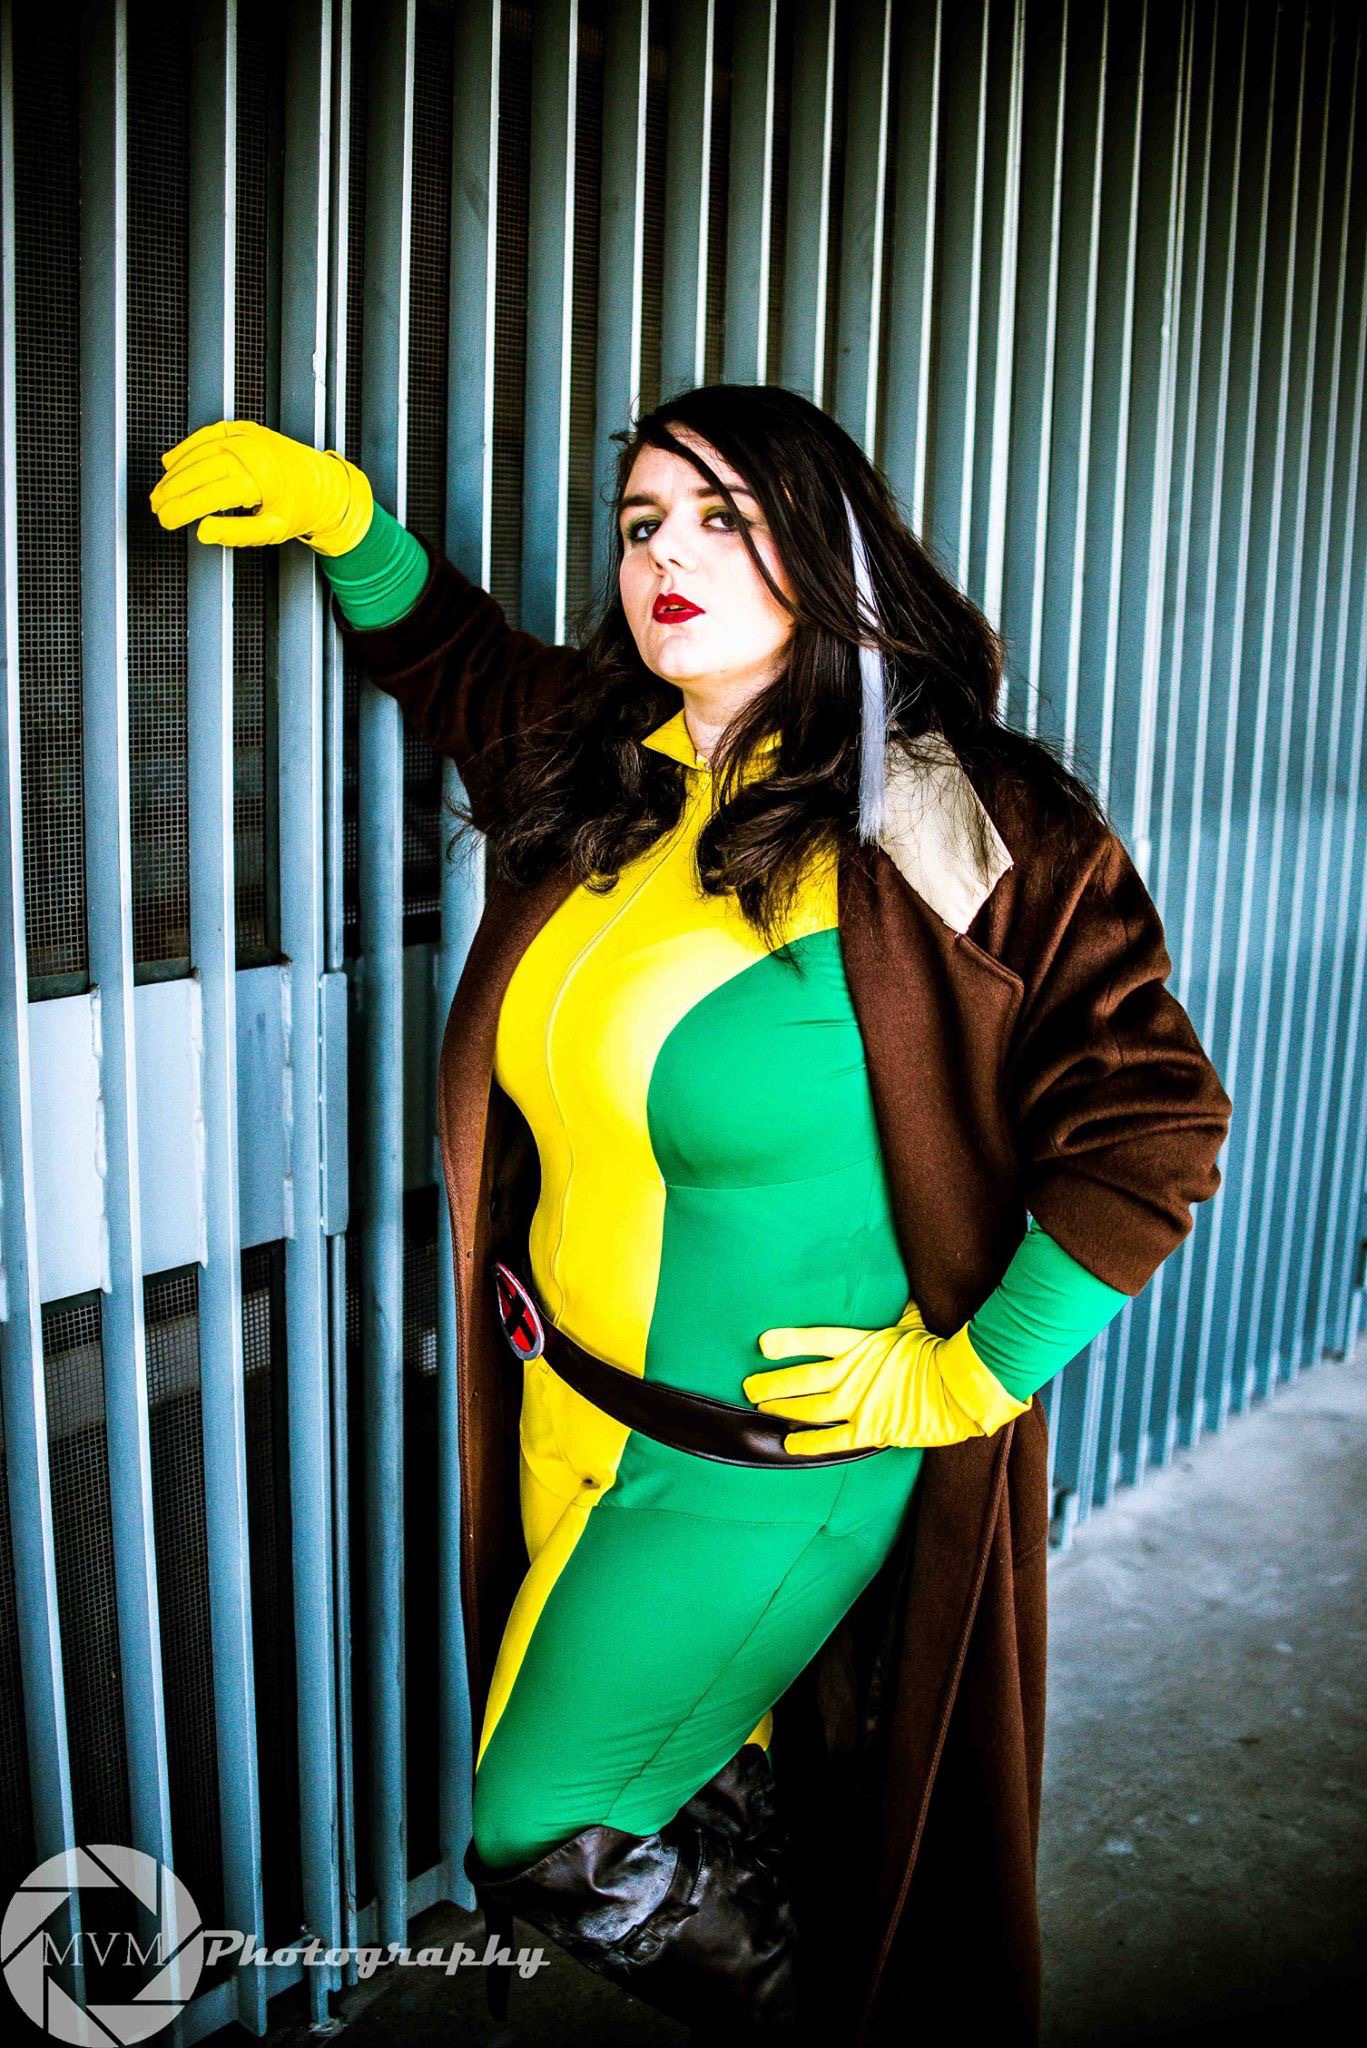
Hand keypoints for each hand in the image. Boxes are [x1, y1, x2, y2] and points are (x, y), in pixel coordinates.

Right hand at [149, 418, 373, 555]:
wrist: (324, 483)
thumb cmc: (300, 508)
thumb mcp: (272, 531)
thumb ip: (235, 534)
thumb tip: (203, 533)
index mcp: (257, 480)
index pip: (207, 496)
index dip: (181, 508)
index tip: (166, 520)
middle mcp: (250, 453)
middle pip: (197, 472)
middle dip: (172, 491)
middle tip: (156, 507)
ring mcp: (246, 437)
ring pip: (197, 452)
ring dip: (174, 472)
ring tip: (161, 491)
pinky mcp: (244, 428)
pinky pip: (207, 433)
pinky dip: (186, 448)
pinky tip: (172, 462)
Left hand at [742, 1296, 1031, 1455]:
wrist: (963, 1384)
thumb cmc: (940, 1348)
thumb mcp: (913, 1319)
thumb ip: (893, 1311)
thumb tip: (892, 1292)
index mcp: (862, 1343)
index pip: (816, 1340)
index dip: (788, 1341)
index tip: (762, 1344)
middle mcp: (853, 1374)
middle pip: (803, 1380)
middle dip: (772, 1383)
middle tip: (749, 1386)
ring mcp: (859, 1403)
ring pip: (810, 1410)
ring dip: (783, 1409)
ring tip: (763, 1408)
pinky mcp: (870, 1429)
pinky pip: (831, 1440)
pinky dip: (808, 1443)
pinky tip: (788, 1444)